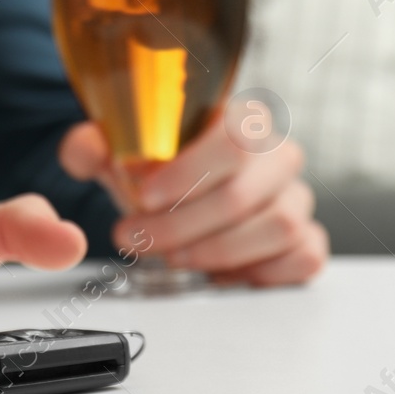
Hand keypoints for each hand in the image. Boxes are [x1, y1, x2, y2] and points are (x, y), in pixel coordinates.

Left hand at [58, 113, 327, 286]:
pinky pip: (305, 256)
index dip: (190, 172)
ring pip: (279, 226)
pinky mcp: (306, 239)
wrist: (178, 198)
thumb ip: (94, 146)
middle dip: (184, 225)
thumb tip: (88, 148)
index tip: (146, 196)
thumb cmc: (157, 172)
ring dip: (217, 251)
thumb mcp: (117, 155)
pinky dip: (261, 271)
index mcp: (239, 120)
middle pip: (247, 191)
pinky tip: (218, 273)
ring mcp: (296, 198)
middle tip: (139, 238)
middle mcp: (276, 155)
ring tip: (173, 257)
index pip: (234, 137)